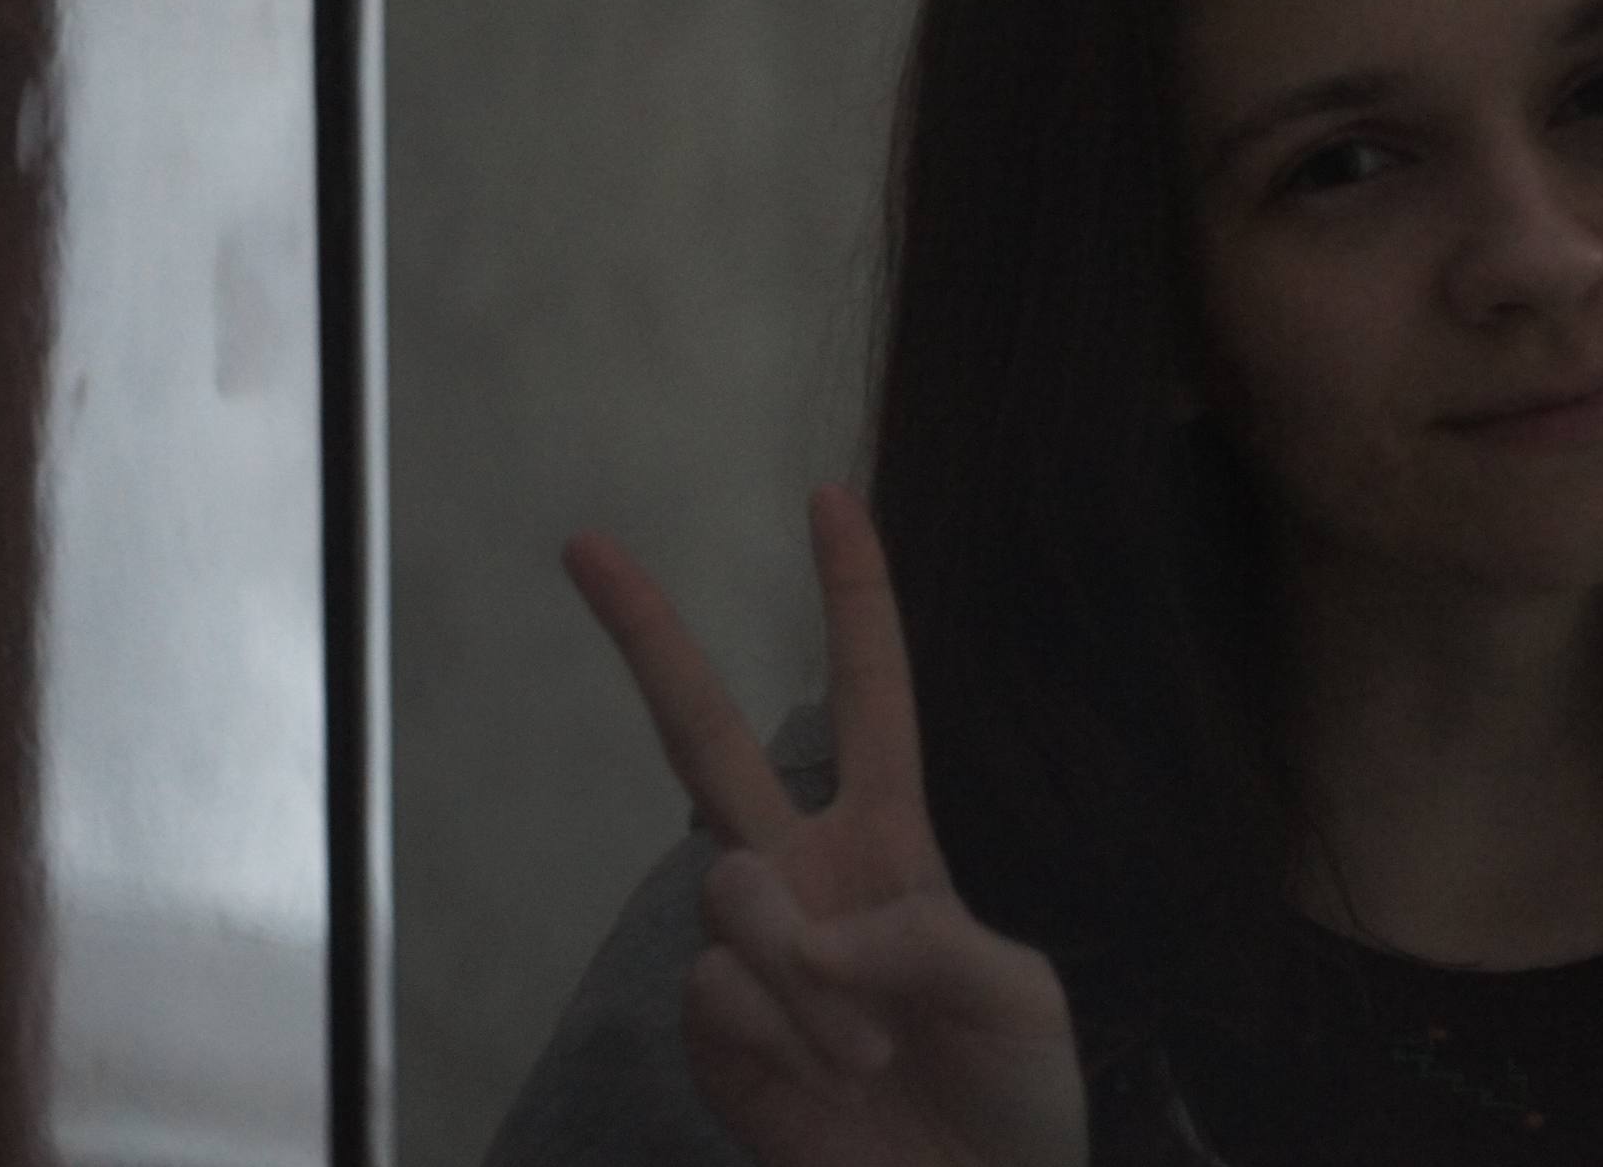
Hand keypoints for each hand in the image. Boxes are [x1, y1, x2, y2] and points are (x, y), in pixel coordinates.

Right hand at [563, 485, 1089, 1166]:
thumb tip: (806, 920)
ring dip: (812, 978)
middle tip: (586, 543)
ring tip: (873, 1056)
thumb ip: (923, 935)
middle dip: (649, 637)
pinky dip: (782, 1033)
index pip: (870, 696)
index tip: (831, 498)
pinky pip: (717, 989)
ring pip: (733, 894)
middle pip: (705, 735)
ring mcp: (748, 952)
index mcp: (893, 843)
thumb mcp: (1017, 996)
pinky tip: (822, 1085)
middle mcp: (806, 876)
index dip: (856, 599)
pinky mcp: (711, 1031)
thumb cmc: (1016, 1105)